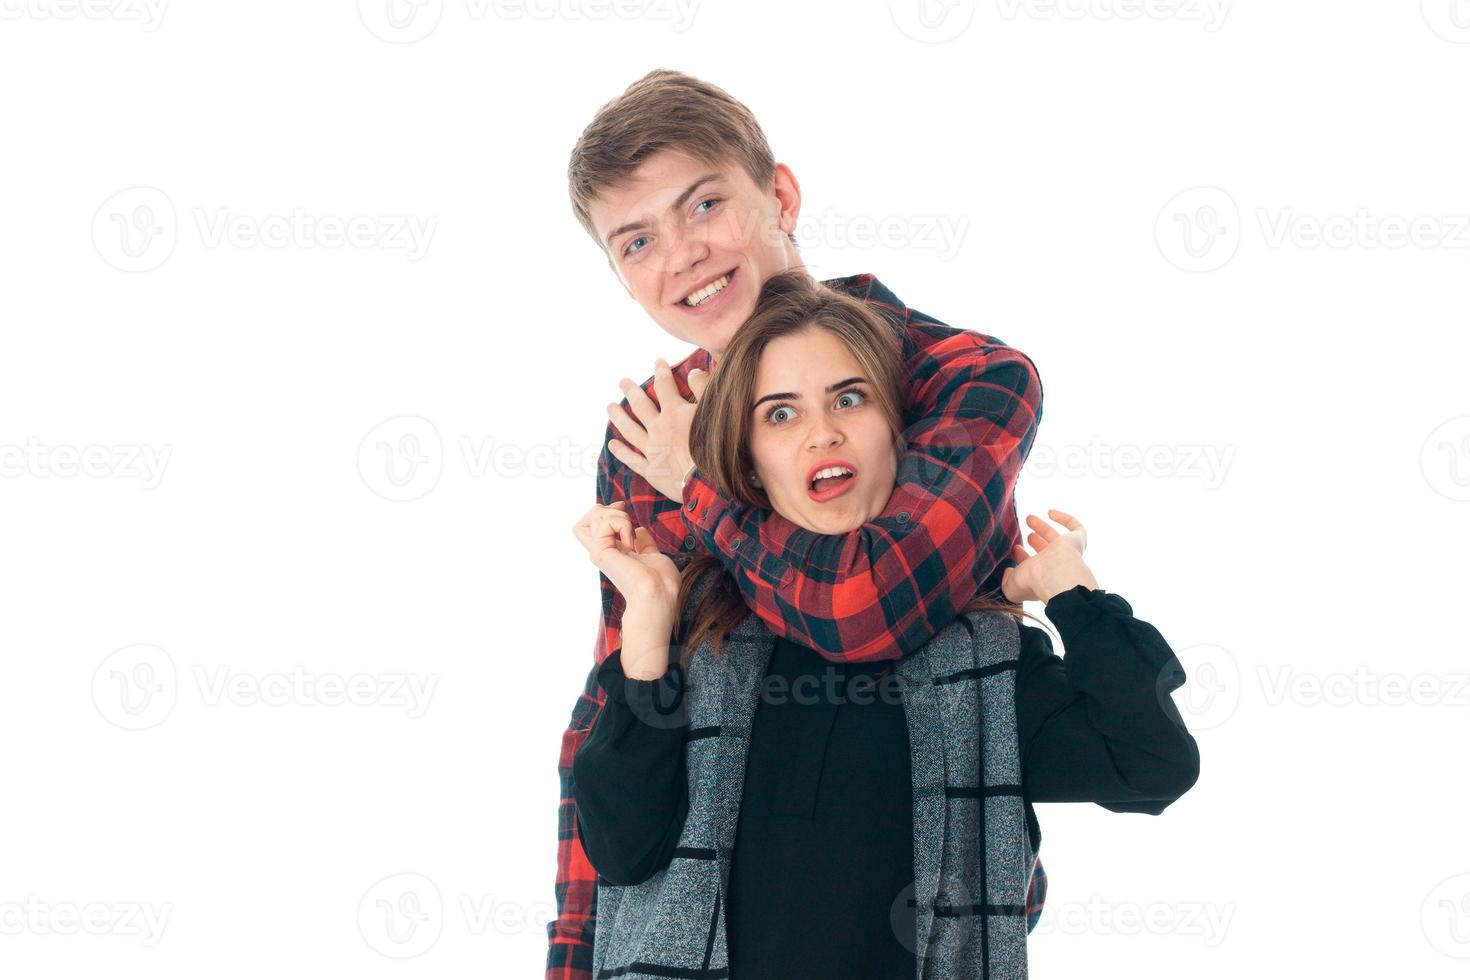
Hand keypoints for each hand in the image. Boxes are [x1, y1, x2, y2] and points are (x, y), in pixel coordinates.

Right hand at [571, 501, 681, 626]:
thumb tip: (639, 530)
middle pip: (583, 522)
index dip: (605, 513)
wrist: (659, 595)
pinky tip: (631, 542)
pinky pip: (605, 522)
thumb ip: (644, 543)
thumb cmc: (661, 583)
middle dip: (606, 510)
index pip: (591, 528)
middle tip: (626, 519)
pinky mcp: (600, 552)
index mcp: (612, 554)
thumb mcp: (652, 555)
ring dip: (618, 516)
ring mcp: (599, 553)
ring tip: (631, 533)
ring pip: (593, 517)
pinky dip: (622, 524)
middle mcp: (602, 553)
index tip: (624, 510)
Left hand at [606, 358, 710, 502]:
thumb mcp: (714, 412)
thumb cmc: (717, 447)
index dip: (660, 371)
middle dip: (630, 390)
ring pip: (629, 429)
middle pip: (639, 404)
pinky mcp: (650, 470)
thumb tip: (693, 371)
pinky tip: (612, 445)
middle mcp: (658, 427)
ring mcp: (651, 449)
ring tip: (609, 407)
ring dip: (618, 416)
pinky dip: (621, 451)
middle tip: (622, 381)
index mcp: (674, 412)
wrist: (709, 483)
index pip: (664, 385)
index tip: (657, 361)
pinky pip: (631, 458)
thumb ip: (703, 389)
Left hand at [1001, 509, 1097, 603]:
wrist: (1054, 576)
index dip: (1022, 557)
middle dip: (1035, 542)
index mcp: (1041, 577)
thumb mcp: (1010, 587)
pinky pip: (1076, 528)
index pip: (1033, 566)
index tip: (1015, 548)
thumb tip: (1008, 571)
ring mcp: (1066, 553)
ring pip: (1055, 538)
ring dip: (1042, 527)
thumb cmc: (1033, 583)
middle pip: (1046, 551)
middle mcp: (1054, 565)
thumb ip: (1005, 580)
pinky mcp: (1077, 540)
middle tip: (1026, 535)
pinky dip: (1065, 519)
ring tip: (1028, 518)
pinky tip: (1049, 513)